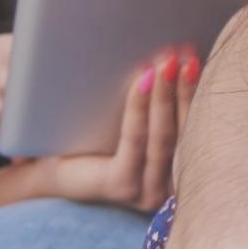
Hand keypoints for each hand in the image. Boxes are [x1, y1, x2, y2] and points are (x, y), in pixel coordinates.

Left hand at [46, 48, 199, 210]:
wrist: (47, 170)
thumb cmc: (91, 144)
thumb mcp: (132, 127)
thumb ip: (158, 112)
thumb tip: (177, 62)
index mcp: (176, 176)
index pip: (197, 133)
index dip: (200, 95)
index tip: (200, 62)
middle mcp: (169, 190)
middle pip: (185, 134)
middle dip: (187, 91)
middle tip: (188, 56)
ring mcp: (147, 192)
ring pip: (163, 137)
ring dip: (166, 95)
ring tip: (168, 62)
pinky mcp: (122, 186)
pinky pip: (136, 140)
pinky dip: (140, 108)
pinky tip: (142, 80)